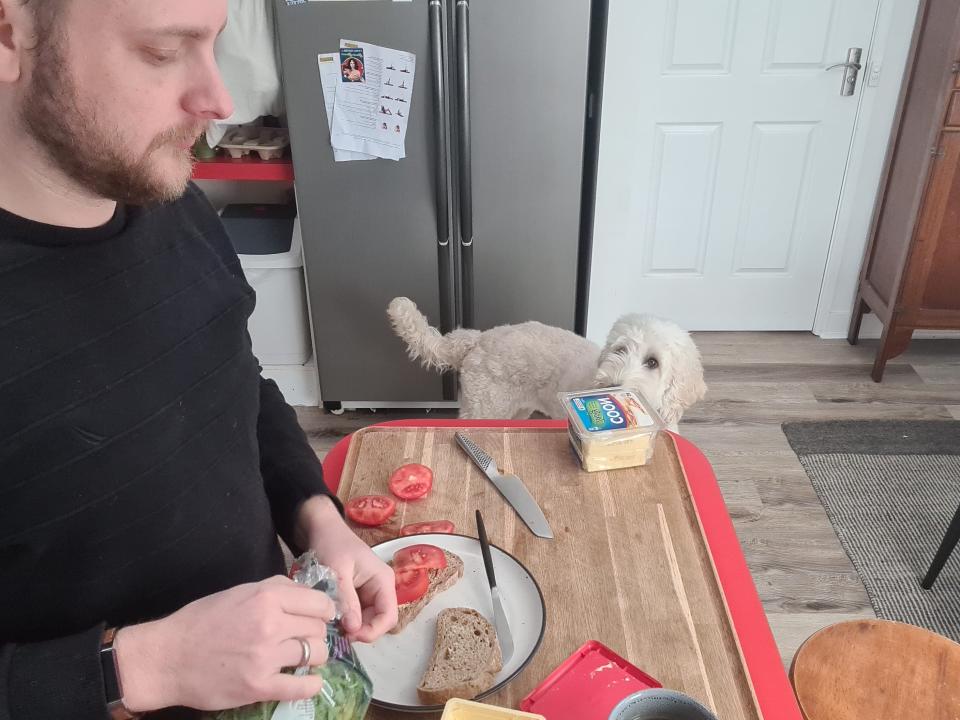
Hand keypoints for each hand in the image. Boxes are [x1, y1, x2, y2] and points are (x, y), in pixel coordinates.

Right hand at [116, 576, 335, 711]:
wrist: (166, 658)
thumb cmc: (200, 621)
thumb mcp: (239, 592)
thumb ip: (274, 590)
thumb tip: (306, 593)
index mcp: (266, 597)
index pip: (319, 602)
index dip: (324, 610)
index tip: (319, 617)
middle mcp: (270, 624)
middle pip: (318, 629)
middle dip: (314, 634)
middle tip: (302, 639)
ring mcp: (266, 657)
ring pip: (315, 654)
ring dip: (312, 657)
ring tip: (299, 658)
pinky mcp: (259, 686)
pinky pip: (302, 687)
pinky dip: (311, 685)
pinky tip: (309, 681)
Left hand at [298, 496, 398, 642]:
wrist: (321, 529)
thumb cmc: (332, 544)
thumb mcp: (337, 571)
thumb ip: (347, 599)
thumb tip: (353, 629)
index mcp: (383, 580)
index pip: (389, 616)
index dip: (373, 631)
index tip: (349, 636)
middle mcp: (381, 588)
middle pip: (378, 621)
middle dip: (360, 631)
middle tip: (336, 633)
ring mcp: (369, 592)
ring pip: (366, 621)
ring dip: (351, 627)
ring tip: (331, 626)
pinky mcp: (358, 595)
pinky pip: (356, 615)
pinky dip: (345, 620)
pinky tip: (331, 619)